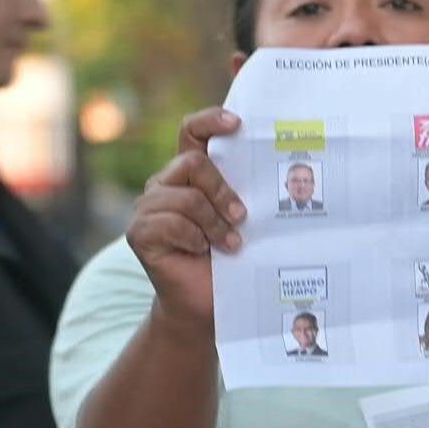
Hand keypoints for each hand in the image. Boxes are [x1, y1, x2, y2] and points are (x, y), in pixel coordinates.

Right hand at [125, 108, 246, 335]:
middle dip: (223, 190)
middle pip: (193, 163)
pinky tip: (202, 252)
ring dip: (213, 223)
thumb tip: (289, 170)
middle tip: (242, 217)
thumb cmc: (232, 262)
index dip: (209, 121)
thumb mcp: (244, 222)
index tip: (236, 124)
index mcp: (192, 176)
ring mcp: (148, 208)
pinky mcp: (139, 232)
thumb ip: (248, 193)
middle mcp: (166, 185)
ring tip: (229, 244)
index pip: (192, 132)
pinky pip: (170, 222)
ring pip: (185, 197)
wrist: (207, 306)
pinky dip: (194, 238)